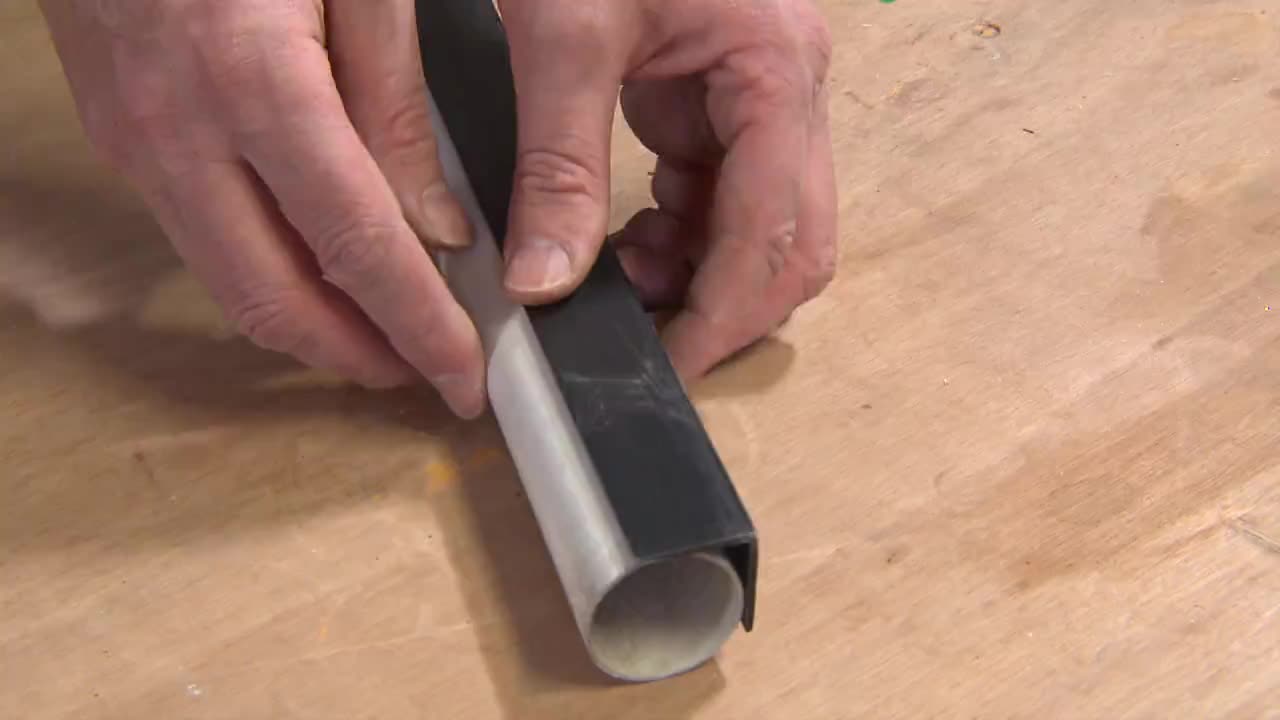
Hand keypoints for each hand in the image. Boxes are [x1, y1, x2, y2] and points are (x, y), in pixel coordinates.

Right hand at [40, 0, 486, 417]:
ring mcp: (137, 138)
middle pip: (274, 298)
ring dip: (312, 327)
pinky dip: (269, 275)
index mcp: (255, 80)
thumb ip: (397, 107)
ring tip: (388, 338)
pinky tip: (323, 272)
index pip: (357, 247)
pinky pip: (200, 237)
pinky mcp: (122, 133)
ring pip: (228, 282)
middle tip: (428, 374)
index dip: (418, 327)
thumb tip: (436, 226)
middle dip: (359, 356)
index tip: (468, 376)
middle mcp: (179, 129)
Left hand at [498, 0, 836, 376]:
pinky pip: (722, 202)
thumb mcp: (566, 34)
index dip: (722, 314)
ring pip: (763, 232)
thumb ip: (556, 164)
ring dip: (699, 276)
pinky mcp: (725, 105)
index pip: (775, 230)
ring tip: (618, 276)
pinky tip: (625, 241)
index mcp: (776, 70)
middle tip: (644, 341)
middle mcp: (790, 91)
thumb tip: (540, 286)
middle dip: (725, 305)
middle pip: (794, 243)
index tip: (661, 369)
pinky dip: (679, 240)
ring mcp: (764, 101)